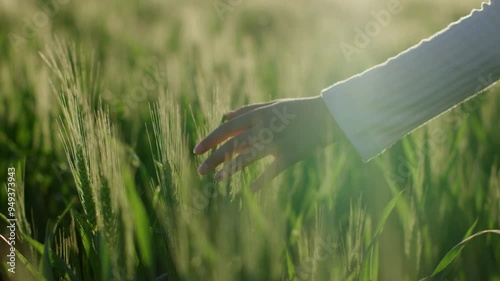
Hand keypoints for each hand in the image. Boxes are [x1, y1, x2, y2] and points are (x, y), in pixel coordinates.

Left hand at [194, 95, 339, 190]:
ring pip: (249, 157)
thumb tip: (225, 115)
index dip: (210, 139)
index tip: (196, 151)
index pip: (228, 128)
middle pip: (234, 144)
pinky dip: (263, 179)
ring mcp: (278, 141)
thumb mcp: (272, 105)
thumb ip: (248, 110)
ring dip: (231, 169)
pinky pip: (274, 170)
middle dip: (215, 157)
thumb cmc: (297, 110)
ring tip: (216, 179)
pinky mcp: (292, 155)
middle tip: (200, 170)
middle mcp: (265, 127)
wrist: (328, 115)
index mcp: (259, 115)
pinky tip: (251, 189)